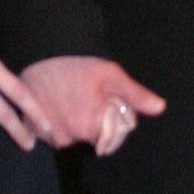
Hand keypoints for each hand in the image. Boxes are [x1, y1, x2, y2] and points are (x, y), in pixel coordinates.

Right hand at [21, 55, 166, 159]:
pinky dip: (57, 122)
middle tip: (88, 97)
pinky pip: (53, 133)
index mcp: (91, 127)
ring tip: (71, 97)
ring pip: (73, 136)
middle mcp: (70, 138)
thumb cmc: (77, 64)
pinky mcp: (33, 130)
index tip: (106, 101)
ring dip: (76, 123)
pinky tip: (57, 102)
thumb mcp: (111, 75)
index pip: (113, 139)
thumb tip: (160, 108)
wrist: (40, 54)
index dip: (114, 120)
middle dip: (96, 123)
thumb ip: (135, 95)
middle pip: (93, 139)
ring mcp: (50, 136)